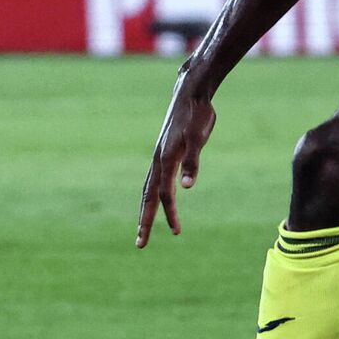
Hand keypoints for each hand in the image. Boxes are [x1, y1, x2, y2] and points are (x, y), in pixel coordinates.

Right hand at [136, 72, 216, 248]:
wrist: (191, 93)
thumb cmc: (196, 115)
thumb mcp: (198, 138)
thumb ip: (192, 161)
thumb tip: (186, 186)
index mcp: (165, 160)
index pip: (164, 195)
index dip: (169, 214)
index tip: (175, 231)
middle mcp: (158, 161)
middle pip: (148, 197)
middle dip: (144, 221)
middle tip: (140, 244)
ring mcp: (160, 156)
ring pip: (149, 189)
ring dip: (146, 209)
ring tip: (144, 228)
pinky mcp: (166, 152)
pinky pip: (156, 179)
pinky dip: (154, 193)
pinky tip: (160, 198)